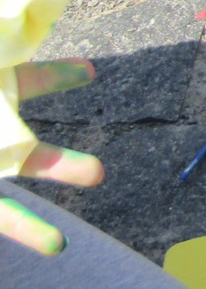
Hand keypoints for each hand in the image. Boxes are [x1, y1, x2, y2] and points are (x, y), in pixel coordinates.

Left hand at [1, 60, 103, 255]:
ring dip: (65, 169)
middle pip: (29, 132)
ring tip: (98, 174)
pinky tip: (56, 243)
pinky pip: (4, 216)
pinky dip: (29, 230)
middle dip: (65, 119)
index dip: (55, 75)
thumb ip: (0, 56)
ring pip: (26, 167)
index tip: (90, 73)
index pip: (21, 81)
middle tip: (101, 134)